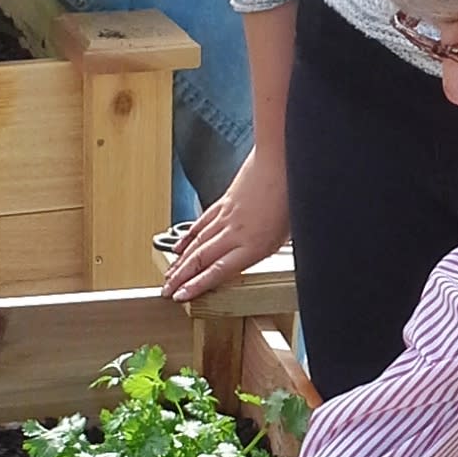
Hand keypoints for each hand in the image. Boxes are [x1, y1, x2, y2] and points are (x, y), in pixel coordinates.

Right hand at [161, 146, 289, 300]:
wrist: (281, 160)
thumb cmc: (292, 194)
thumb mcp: (292, 233)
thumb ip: (275, 249)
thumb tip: (267, 258)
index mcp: (254, 245)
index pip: (218, 271)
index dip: (197, 285)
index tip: (181, 296)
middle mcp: (236, 233)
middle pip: (201, 258)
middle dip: (179, 277)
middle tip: (166, 290)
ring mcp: (227, 216)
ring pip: (197, 242)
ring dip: (180, 261)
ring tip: (168, 274)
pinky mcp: (225, 202)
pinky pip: (202, 224)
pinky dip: (188, 236)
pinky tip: (180, 245)